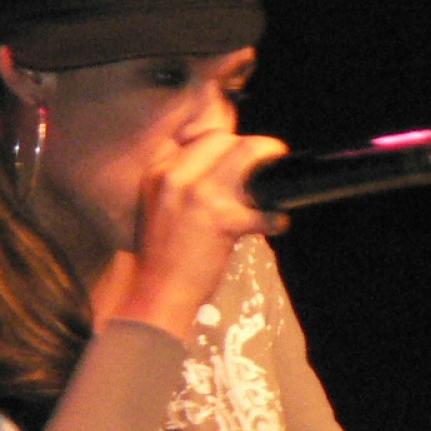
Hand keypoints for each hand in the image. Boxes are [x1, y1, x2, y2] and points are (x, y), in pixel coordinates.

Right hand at [120, 129, 287, 335]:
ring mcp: (199, 195)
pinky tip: (276, 223)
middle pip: (224, 138)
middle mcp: (175, 176)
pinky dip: (274, 218)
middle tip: (262, 164)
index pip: (197, 135)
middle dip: (248, 148)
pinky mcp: (221, 220)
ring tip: (274, 182)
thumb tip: (222, 168)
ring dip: (268, 162)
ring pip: (247, 153)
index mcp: (158, 171)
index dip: (223, 141)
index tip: (237, 151)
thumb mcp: (157, 207)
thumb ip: (181, 182)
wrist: (154, 295)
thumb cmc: (160, 257)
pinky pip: (262, 208)